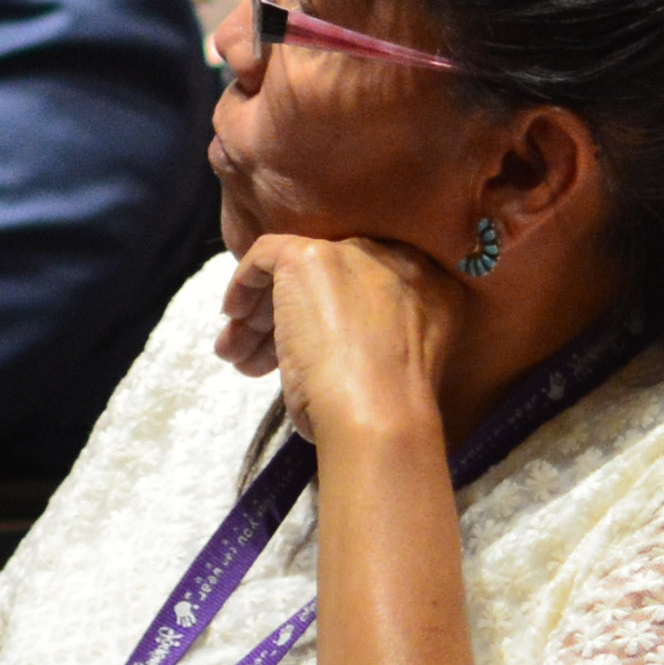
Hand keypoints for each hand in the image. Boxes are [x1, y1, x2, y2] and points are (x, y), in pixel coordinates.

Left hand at [217, 226, 462, 449]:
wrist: (382, 412)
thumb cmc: (388, 412)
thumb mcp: (394, 370)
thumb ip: (374, 346)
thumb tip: (328, 362)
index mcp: (431, 288)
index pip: (366, 291)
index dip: (330, 319)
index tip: (304, 353)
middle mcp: (399, 260)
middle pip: (331, 281)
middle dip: (291, 319)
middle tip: (260, 360)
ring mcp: (355, 254)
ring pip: (296, 274)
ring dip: (262, 316)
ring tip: (237, 358)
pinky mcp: (311, 256)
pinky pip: (268, 253)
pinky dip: (246, 281)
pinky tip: (232, 316)